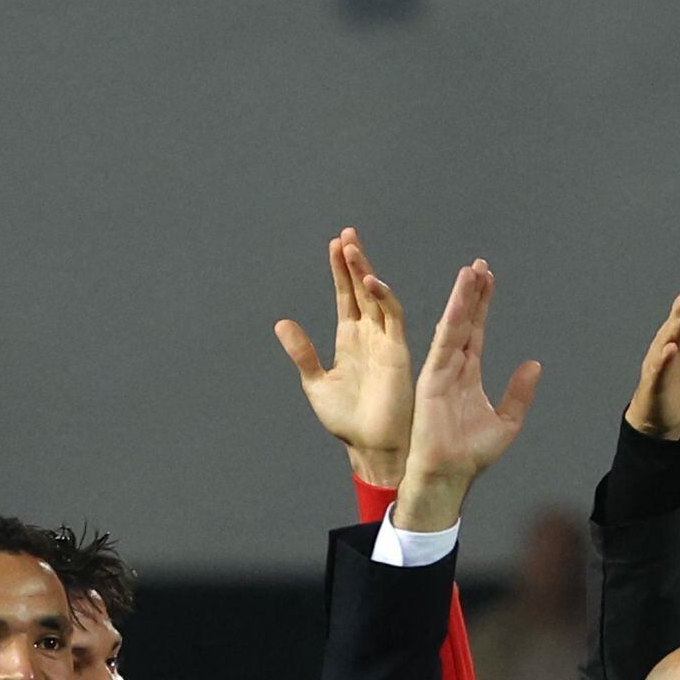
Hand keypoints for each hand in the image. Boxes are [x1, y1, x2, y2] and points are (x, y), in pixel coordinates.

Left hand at [274, 227, 417, 480]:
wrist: (369, 446)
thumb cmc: (347, 421)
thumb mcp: (315, 383)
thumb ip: (302, 352)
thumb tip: (282, 323)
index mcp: (349, 340)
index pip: (345, 296)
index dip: (339, 271)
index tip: (334, 244)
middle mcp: (369, 336)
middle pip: (361, 289)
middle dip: (354, 261)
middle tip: (347, 233)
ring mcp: (384, 341)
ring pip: (376, 297)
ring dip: (365, 272)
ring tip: (352, 247)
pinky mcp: (397, 351)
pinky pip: (392, 317)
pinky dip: (383, 297)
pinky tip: (369, 280)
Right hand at [394, 259, 543, 537]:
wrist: (449, 475)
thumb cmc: (470, 455)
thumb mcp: (506, 422)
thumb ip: (519, 393)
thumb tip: (535, 365)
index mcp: (468, 374)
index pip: (476, 330)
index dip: (481, 304)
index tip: (487, 278)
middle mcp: (453, 366)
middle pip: (464, 321)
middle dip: (472, 293)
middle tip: (479, 264)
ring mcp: (441, 370)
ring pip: (453, 326)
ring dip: (462, 298)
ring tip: (471, 271)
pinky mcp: (432, 378)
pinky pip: (445, 343)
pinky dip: (453, 320)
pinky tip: (460, 301)